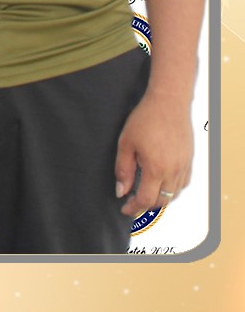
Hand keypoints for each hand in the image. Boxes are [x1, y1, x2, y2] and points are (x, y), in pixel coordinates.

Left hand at [114, 89, 193, 216]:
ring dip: (160, 200)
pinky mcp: (189, 160)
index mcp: (155, 169)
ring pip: (174, 195)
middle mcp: (173, 171)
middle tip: (133, 203)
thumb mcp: (126, 144)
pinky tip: (163, 185)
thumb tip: (121, 191)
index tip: (125, 208)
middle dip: (146, 207)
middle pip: (161, 201)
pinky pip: (184, 183)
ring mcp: (184, 166)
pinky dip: (173, 190)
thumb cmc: (146, 119)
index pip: (145, 200)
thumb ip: (123, 170)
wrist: (168, 103)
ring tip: (146, 196)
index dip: (134, 208)